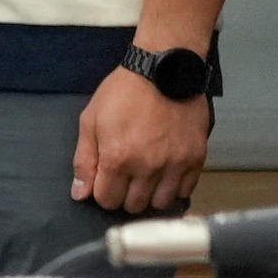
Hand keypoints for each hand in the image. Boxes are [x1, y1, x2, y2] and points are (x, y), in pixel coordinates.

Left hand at [73, 56, 215, 216]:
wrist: (163, 71)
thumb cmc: (122, 93)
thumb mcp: (90, 121)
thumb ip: (84, 160)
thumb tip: (80, 193)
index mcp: (118, 158)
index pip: (107, 200)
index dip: (102, 193)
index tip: (105, 182)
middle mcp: (149, 167)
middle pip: (134, 205)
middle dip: (125, 196)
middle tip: (125, 179)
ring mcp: (176, 164)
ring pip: (162, 202)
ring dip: (151, 195)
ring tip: (146, 178)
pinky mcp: (197, 158)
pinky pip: (187, 189)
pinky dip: (175, 187)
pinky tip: (167, 174)